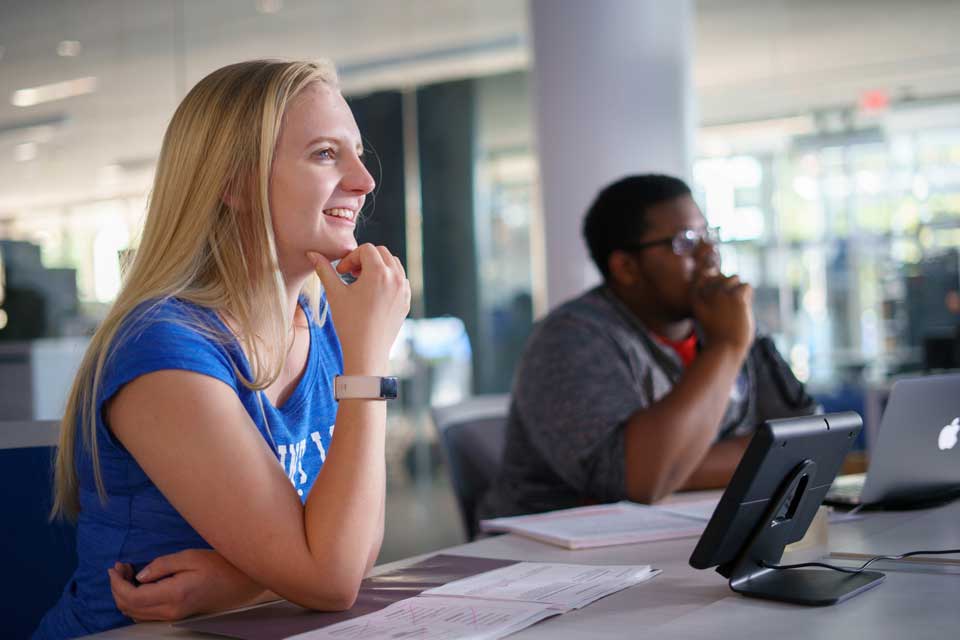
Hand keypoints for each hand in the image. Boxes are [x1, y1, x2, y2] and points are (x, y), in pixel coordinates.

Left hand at [108, 549, 267, 621]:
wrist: (241, 582)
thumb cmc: (219, 565)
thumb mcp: (190, 557)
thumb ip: (162, 565)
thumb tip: (139, 575)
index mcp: (173, 595)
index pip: (132, 596)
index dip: (117, 583)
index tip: (114, 567)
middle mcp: (170, 611)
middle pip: (129, 608)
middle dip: (117, 588)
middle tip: (120, 567)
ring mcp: (173, 616)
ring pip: (136, 614)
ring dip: (125, 595)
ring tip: (128, 574)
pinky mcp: (176, 616)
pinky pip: (146, 615)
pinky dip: (135, 602)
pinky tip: (140, 585)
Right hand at [308, 244, 410, 373]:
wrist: (367, 351)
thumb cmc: (349, 322)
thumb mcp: (335, 293)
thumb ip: (324, 269)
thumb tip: (312, 253)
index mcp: (379, 272)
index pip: (366, 249)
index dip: (350, 257)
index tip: (341, 273)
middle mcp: (396, 278)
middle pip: (382, 253)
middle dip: (365, 259)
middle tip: (351, 275)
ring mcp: (404, 289)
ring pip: (393, 264)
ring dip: (378, 267)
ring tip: (362, 283)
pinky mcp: (406, 300)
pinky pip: (400, 280)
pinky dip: (388, 279)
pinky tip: (373, 294)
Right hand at [692, 273, 754, 354]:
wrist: (724, 349)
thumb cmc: (717, 338)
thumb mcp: (705, 318)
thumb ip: (710, 300)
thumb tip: (722, 281)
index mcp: (695, 299)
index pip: (703, 277)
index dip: (714, 283)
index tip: (720, 301)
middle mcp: (706, 293)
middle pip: (719, 275)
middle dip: (727, 285)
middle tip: (731, 306)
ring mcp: (720, 294)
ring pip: (734, 277)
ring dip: (738, 289)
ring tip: (739, 306)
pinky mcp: (735, 298)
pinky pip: (746, 285)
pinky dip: (748, 295)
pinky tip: (744, 308)